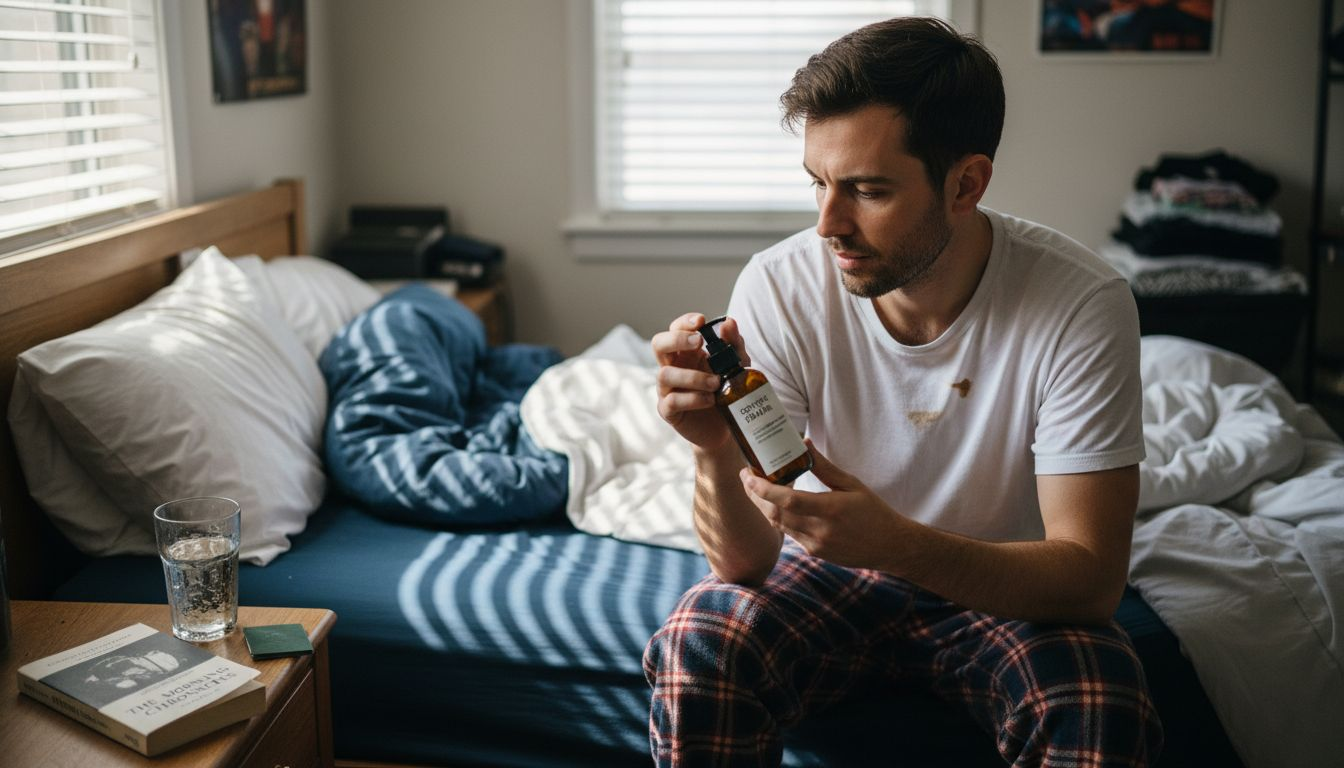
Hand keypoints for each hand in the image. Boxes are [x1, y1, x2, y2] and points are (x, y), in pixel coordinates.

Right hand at [651, 313, 749, 451]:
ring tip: (715, 383)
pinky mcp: (668, 411)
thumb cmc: (727, 392)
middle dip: (677, 339)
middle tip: (699, 342)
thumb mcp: (737, 366)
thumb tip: (728, 322)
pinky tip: (709, 400)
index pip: (676, 329)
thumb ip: (734, 344)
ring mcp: (667, 389)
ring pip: (665, 374)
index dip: (685, 322)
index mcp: (686, 353)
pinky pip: (672, 400)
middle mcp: (673, 367)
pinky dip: (693, 398)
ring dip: (693, 376)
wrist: (726, 427)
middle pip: (658, 344)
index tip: (702, 321)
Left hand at [739, 440, 904, 569]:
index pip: (787, 500)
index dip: (763, 489)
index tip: (748, 475)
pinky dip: (779, 517)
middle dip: (754, 495)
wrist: (890, 547)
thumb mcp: (852, 484)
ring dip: (764, 506)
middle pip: (774, 514)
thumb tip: (804, 443)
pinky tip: (776, 504)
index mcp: (831, 510)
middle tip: (746, 477)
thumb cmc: (873, 511)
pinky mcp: (814, 552)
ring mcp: (815, 545)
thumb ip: (824, 467)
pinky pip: (789, 533)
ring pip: (778, 525)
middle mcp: (820, 531)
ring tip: (756, 487)